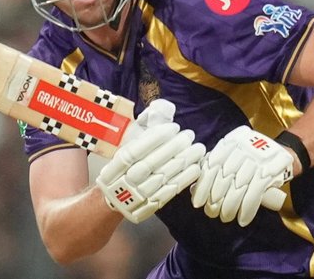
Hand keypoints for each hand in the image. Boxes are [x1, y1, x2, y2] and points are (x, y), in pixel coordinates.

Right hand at [96, 99, 204, 223]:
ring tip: (198, 149)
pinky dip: (183, 180)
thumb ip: (145, 126)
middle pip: (150, 164)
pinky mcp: (149, 207)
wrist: (115, 200)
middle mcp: (124, 182)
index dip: (156, 138)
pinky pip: (169, 193)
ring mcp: (137, 196)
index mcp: (115, 165)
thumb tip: (162, 106)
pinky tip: (196, 167)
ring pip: (162, 177)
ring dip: (183, 162)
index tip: (174, 127)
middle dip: (173, 148)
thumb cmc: (126, 166)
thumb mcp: (128, 145)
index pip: (135, 149)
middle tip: (189, 135)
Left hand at [191, 126, 292, 225]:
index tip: (197, 203)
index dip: (202, 187)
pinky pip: (254, 194)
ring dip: (230, 208)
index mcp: (228, 144)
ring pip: (237, 189)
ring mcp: (255, 161)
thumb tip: (193, 188)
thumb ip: (215, 166)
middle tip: (212, 213)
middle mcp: (240, 150)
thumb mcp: (232, 154)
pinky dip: (247, 210)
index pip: (210, 167)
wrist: (284, 152)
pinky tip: (242, 220)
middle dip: (215, 201)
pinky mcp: (269, 172)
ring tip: (225, 218)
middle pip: (223, 180)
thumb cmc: (250, 156)